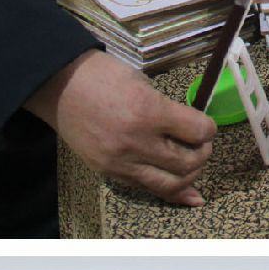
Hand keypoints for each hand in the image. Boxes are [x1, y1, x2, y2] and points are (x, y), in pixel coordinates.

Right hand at [25, 50, 217, 207]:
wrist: (59, 86)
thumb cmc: (103, 76)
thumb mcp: (143, 84)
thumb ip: (167, 110)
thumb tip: (192, 130)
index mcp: (148, 111)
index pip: (198, 131)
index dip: (209, 129)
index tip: (206, 126)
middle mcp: (136, 142)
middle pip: (189, 163)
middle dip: (203, 153)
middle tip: (201, 144)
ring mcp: (120, 162)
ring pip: (170, 184)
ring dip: (189, 175)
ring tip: (190, 163)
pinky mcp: (108, 172)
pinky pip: (146, 189)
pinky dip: (170, 191)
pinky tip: (187, 194)